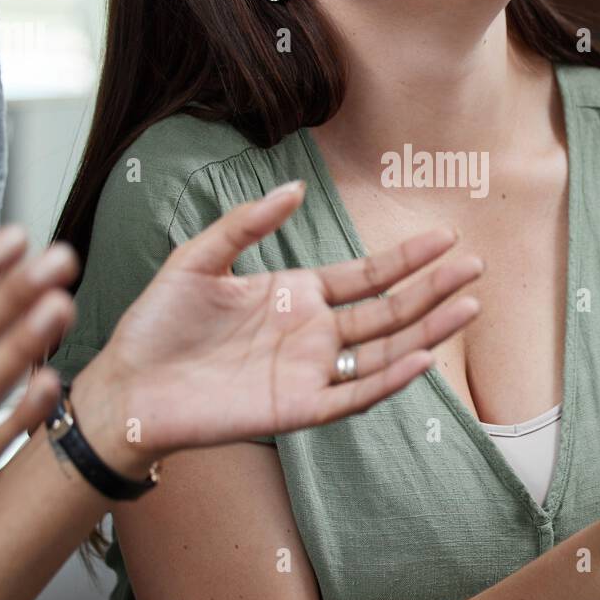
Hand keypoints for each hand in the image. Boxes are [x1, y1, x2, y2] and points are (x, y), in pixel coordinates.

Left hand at [69, 181, 482, 473]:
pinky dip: (389, 378)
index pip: (365, 275)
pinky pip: (354, 395)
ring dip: (426, 330)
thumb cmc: (157, 324)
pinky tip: (422, 357)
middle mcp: (312, 334)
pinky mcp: (297, 410)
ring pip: (383, 351)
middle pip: (388, 310)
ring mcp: (309, 373)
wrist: (125, 386)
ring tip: (467, 304)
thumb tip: (296, 188)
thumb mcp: (198, 259)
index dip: (405, 259)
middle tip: (474, 264)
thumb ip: (246, 224)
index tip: (444, 236)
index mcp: (295, 295)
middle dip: (431, 288)